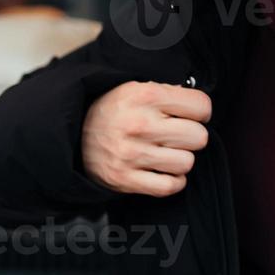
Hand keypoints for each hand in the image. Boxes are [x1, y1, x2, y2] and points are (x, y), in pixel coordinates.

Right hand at [81, 81, 210, 195]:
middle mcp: (139, 124)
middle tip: (177, 135)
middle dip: (192, 136)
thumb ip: (170, 94)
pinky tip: (163, 170)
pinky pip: (170, 186)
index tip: (191, 114)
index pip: (202, 106)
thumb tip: (200, 107)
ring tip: (166, 152)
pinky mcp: (125, 179)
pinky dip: (172, 181)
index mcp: (145, 96)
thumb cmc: (114, 111)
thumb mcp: (137, 88)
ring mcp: (132, 154)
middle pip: (199, 137)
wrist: (73, 134)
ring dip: (180, 159)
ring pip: (186, 163)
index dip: (200, 111)